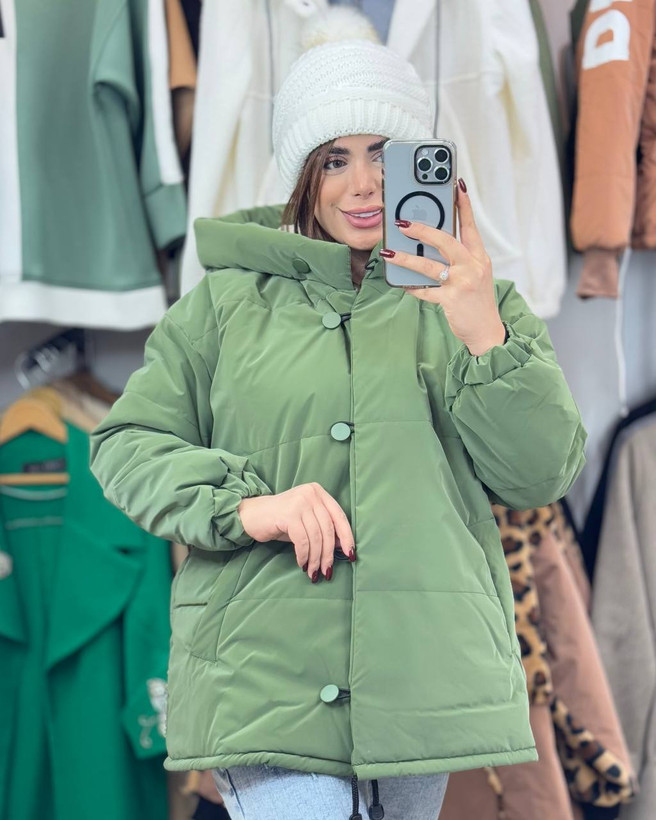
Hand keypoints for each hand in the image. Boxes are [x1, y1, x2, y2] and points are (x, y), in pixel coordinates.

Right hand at [237, 483, 355, 581]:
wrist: (251, 515)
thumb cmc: (281, 521)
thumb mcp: (306, 522)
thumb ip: (323, 529)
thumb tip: (343, 546)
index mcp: (318, 492)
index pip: (339, 516)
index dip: (346, 537)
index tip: (350, 555)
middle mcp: (310, 494)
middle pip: (328, 528)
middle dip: (329, 554)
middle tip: (327, 571)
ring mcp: (299, 502)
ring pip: (316, 536)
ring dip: (316, 558)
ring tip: (313, 571)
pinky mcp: (288, 514)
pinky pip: (302, 540)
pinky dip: (304, 555)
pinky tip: (301, 563)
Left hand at [382, 179, 505, 355]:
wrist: (487, 332)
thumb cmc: (477, 302)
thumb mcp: (475, 276)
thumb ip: (458, 261)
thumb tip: (430, 249)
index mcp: (479, 258)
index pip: (471, 226)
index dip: (464, 205)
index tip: (456, 186)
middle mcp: (473, 267)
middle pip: (446, 241)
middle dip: (422, 230)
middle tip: (402, 223)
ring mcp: (462, 283)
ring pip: (429, 266)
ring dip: (406, 259)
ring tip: (389, 252)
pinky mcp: (451, 300)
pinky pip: (425, 291)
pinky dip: (412, 288)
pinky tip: (402, 284)